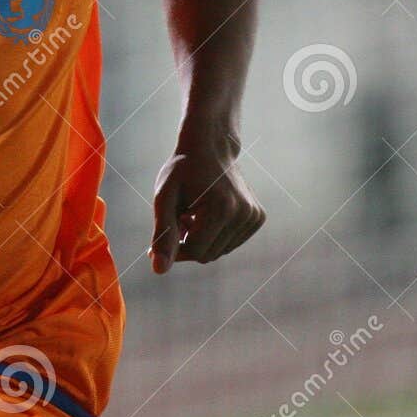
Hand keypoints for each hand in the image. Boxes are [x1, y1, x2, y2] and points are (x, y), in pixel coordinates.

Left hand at [148, 136, 265, 273]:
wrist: (209, 146)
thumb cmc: (182, 170)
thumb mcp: (165, 197)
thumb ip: (162, 234)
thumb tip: (158, 270)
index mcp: (222, 208)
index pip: (196, 252)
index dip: (176, 246)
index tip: (169, 228)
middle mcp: (244, 213)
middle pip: (209, 255)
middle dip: (190, 243)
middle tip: (182, 216)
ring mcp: (254, 216)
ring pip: (220, 251)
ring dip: (202, 239)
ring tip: (195, 212)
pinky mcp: (258, 217)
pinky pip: (230, 242)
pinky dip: (216, 235)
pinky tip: (209, 212)